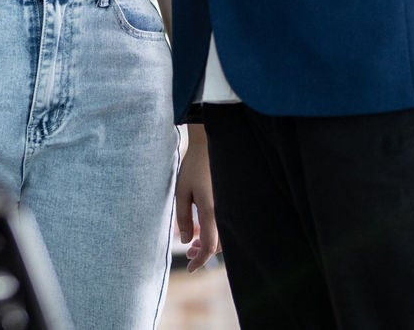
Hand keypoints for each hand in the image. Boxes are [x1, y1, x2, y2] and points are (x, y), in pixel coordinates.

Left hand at [175, 125, 219, 271]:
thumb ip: (183, 217)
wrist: (212, 144)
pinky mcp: (232, 203)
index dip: (199, 262)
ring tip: (194, 242)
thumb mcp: (181, 191)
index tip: (189, 269)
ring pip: (226, 237)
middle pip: (220, 246)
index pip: (210, 248)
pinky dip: (217, 232)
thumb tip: (187, 241)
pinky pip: (228, 225)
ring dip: (211, 243)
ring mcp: (231, 207)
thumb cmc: (193, 166)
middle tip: (189, 252)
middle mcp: (225, 212)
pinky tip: (203, 228)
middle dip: (204, 253)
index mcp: (212, 211)